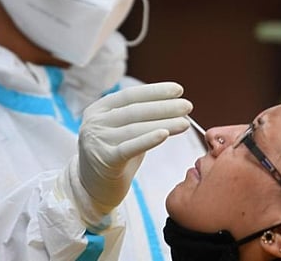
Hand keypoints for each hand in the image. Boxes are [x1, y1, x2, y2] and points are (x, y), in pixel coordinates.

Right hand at [60, 82, 191, 225]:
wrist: (92, 190)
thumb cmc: (114, 157)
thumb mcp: (123, 132)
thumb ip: (139, 118)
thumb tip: (173, 105)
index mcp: (98, 109)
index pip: (130, 95)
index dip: (155, 91)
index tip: (179, 90)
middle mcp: (94, 122)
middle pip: (134, 110)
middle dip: (164, 107)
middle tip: (188, 106)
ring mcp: (96, 141)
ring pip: (135, 128)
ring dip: (164, 123)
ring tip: (185, 123)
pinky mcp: (104, 160)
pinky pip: (130, 148)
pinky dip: (148, 140)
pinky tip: (164, 134)